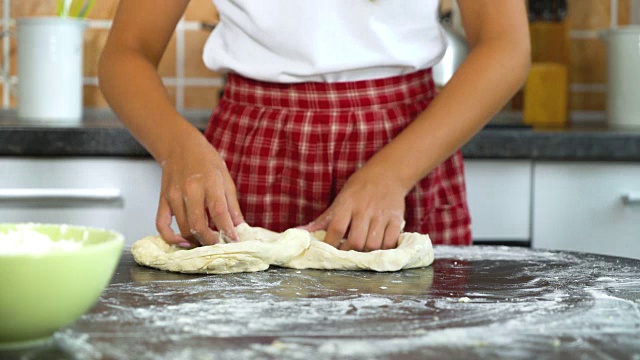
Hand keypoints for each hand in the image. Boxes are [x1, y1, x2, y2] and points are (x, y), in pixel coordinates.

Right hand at [155, 129, 243, 246]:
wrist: (180, 146)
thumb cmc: (206, 161)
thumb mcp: (225, 178)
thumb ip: (232, 205)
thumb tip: (239, 227)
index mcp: (209, 183)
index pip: (219, 212)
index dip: (227, 230)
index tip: (234, 241)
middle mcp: (190, 190)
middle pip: (198, 225)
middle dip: (210, 240)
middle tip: (219, 244)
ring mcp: (173, 196)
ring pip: (183, 228)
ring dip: (196, 240)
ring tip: (206, 239)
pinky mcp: (162, 200)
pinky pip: (162, 226)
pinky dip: (171, 238)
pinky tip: (183, 241)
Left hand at [301, 167, 406, 251]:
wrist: (387, 173)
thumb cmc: (359, 188)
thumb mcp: (340, 200)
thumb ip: (323, 220)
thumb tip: (302, 231)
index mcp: (347, 203)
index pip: (336, 228)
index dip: (331, 244)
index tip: (329, 251)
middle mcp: (364, 209)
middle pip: (355, 241)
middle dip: (349, 251)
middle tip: (347, 252)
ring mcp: (381, 215)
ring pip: (373, 244)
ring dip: (366, 252)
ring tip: (362, 250)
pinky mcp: (396, 219)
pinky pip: (390, 241)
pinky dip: (383, 248)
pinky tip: (378, 245)